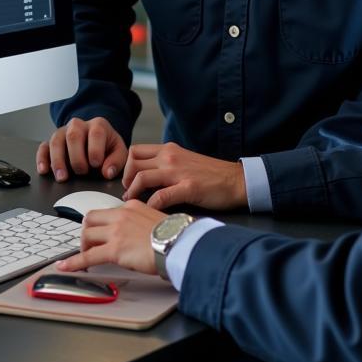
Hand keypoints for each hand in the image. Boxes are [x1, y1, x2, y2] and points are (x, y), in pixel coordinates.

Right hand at [36, 117, 127, 181]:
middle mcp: (78, 126)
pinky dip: (42, 158)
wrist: (97, 141)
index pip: (96, 133)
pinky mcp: (52, 142)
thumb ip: (116, 161)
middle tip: (81, 172)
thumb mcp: (118, 152)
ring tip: (62, 177)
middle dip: (76, 156)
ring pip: (56, 140)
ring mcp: (63, 132)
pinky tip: (44, 170)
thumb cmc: (107, 147)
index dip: (95, 149)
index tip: (96, 164)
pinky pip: (43, 147)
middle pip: (73, 135)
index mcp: (98, 126)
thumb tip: (107, 172)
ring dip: (58, 160)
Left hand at [55, 202, 165, 275]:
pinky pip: (87, 256)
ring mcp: (116, 231)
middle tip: (90, 244)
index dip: (100, 224)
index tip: (99, 232)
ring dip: (83, 247)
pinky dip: (73, 262)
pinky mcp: (114, 249)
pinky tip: (65, 266)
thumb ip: (143, 221)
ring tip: (86, 257)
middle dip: (87, 232)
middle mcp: (120, 215)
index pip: (107, 212)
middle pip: (90, 218)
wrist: (179, 244)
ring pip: (86, 234)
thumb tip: (138, 233)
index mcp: (131, 206)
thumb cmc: (175, 235)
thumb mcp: (156, 219)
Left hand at [122, 143, 247, 210]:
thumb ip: (166, 165)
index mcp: (169, 149)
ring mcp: (178, 172)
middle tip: (129, 193)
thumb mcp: (184, 161)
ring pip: (142, 177)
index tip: (128, 180)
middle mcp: (170, 156)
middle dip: (126, 180)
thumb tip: (146, 178)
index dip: (127, 166)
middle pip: (133, 162)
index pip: (136, 151)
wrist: (236, 180)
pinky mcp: (188, 188)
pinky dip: (151, 205)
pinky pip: (161, 196)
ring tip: (133, 203)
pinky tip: (150, 212)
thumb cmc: (211, 175)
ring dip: (133, 192)